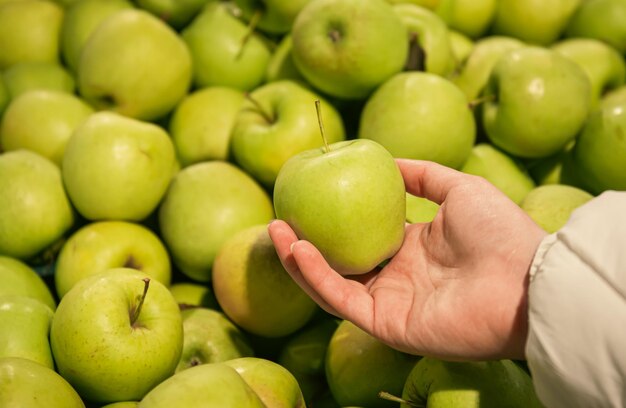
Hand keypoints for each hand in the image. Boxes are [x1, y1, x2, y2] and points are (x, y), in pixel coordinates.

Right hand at [268, 159, 546, 360]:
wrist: (528, 280)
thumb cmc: (500, 232)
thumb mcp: (459, 188)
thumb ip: (423, 175)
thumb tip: (388, 159)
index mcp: (412, 249)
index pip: (361, 236)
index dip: (331, 221)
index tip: (305, 196)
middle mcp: (397, 277)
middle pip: (338, 263)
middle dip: (305, 243)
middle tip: (277, 217)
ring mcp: (391, 303)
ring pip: (332, 284)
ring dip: (300, 260)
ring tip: (276, 231)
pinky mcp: (388, 324)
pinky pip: (343, 300)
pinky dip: (317, 277)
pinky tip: (298, 250)